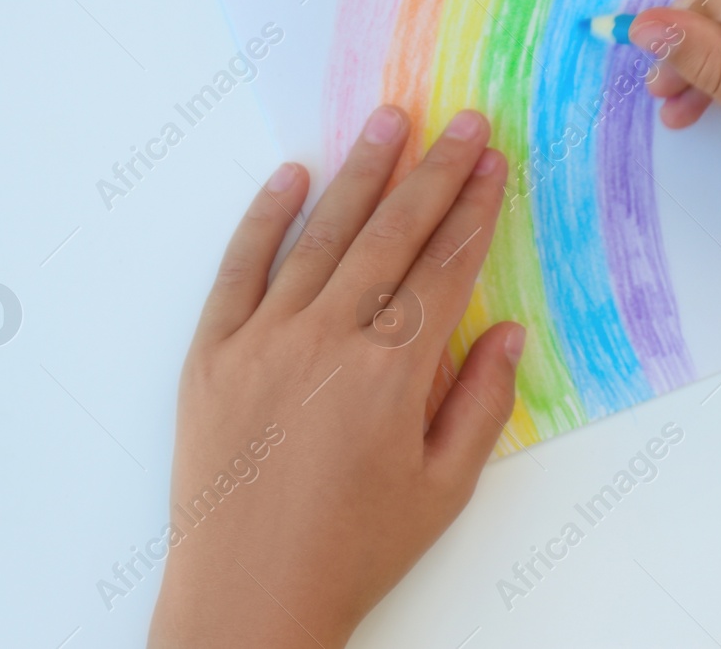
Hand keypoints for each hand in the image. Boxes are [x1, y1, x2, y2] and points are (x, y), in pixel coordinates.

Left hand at [149, 106, 523, 648]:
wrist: (247, 598)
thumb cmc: (353, 549)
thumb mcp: (444, 489)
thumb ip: (481, 402)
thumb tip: (509, 331)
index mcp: (392, 372)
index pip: (445, 266)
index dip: (474, 209)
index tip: (493, 163)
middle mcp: (329, 339)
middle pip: (392, 233)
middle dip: (434, 171)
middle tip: (462, 121)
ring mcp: (263, 340)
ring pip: (321, 235)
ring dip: (360, 174)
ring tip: (389, 121)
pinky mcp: (211, 353)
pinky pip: (239, 268)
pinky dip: (265, 217)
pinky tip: (291, 176)